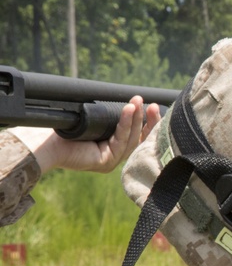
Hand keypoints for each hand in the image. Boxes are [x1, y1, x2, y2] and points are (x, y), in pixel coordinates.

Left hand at [9, 96, 159, 174]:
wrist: (44, 141)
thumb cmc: (63, 129)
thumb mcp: (93, 121)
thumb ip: (111, 118)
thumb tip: (130, 104)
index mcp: (110, 148)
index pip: (134, 136)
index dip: (145, 123)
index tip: (152, 108)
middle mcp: (111, 157)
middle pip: (137, 139)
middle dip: (147, 121)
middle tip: (153, 105)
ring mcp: (110, 162)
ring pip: (131, 140)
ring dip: (137, 120)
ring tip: (139, 103)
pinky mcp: (105, 163)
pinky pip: (120, 142)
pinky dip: (126, 125)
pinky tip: (129, 111)